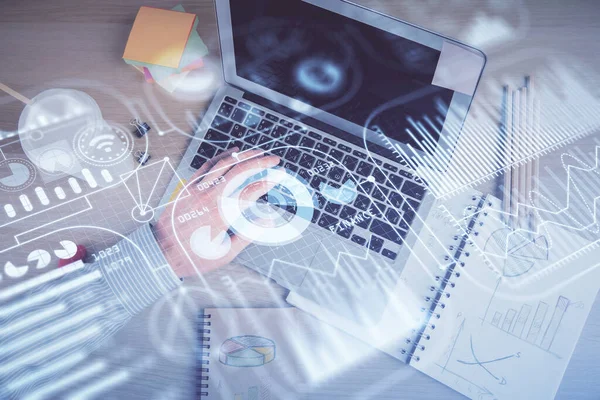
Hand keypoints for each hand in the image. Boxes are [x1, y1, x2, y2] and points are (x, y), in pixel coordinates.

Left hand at [153, 148, 279, 277]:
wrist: (161, 253)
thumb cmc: (193, 256)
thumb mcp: (226, 253)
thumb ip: (248, 235)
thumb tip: (267, 221)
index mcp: (223, 214)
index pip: (252, 191)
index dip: (269, 181)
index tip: (280, 176)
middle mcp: (211, 197)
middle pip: (241, 171)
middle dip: (261, 162)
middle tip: (274, 160)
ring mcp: (198, 189)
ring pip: (224, 163)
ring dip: (244, 155)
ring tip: (258, 152)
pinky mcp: (188, 187)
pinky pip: (207, 165)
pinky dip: (221, 156)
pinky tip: (232, 152)